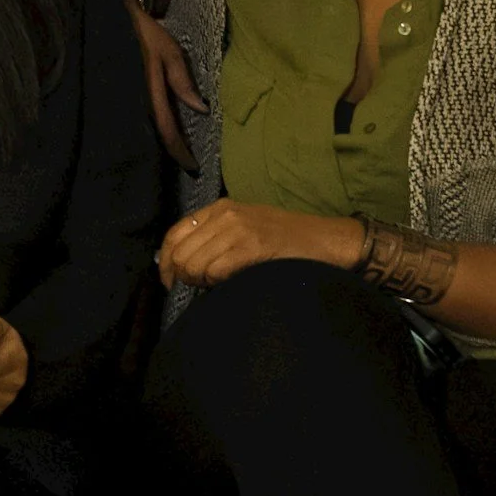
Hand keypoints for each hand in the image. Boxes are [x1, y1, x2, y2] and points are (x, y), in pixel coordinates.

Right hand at [121, 0, 204, 171]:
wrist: (112, 19)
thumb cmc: (145, 34)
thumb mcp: (170, 53)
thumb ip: (182, 81)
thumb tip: (201, 109)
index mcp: (149, 92)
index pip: (166, 130)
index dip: (179, 151)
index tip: (193, 167)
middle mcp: (136, 101)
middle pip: (154, 136)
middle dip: (171, 152)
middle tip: (188, 165)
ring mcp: (127, 100)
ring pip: (146, 129)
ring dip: (161, 142)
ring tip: (177, 152)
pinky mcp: (123, 95)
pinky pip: (141, 118)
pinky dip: (153, 128)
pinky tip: (160, 131)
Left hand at [157, 198, 362, 289]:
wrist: (328, 241)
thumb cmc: (287, 240)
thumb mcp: (245, 228)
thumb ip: (214, 238)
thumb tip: (181, 265)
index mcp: (220, 208)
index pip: (174, 233)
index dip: (166, 261)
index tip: (171, 281)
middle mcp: (225, 214)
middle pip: (180, 252)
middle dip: (183, 276)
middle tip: (199, 288)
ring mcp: (238, 229)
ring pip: (193, 264)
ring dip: (200, 282)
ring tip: (217, 285)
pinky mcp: (252, 247)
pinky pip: (214, 271)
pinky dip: (215, 283)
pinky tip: (229, 284)